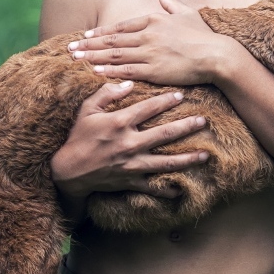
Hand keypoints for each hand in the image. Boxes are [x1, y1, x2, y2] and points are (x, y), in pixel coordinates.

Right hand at [50, 80, 209, 205]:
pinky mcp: (130, 181)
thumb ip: (106, 93)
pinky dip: (167, 189)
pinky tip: (182, 188)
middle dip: (186, 127)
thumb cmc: (78, 137)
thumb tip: (128, 83)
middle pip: (165, 134)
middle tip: (204, 121)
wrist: (68, 172)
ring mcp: (132, 165)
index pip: (148, 108)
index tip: (182, 95)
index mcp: (119, 123)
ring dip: (187, 159)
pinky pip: (152, 187)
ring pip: (165, 163)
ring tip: (205, 155)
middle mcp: (129, 144)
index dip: (166, 100)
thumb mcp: (87, 110)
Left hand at [66, 0, 233, 85]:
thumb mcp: (188, 13)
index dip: (101, 32)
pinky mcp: (153, 70)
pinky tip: (94, 71)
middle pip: (111, 40)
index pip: (120, 26)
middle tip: (69, 48)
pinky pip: (125, 70)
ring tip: (75, 59)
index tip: (85, 35)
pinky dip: (108, 70)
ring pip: (114, 55)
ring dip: (92, 57)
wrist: (216, 55)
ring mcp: (149, 53)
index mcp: (153, 20)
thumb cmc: (204, 35)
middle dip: (88, 44)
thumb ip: (172, 3)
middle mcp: (147, 35)